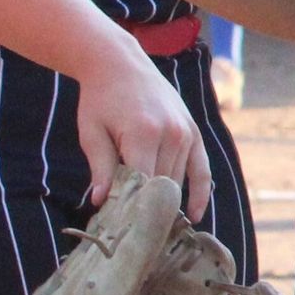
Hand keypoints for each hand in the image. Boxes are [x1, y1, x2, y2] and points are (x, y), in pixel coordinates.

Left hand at [76, 56, 210, 215]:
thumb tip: (102, 203)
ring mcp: (186, 133)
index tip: (120, 228)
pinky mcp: (193, 132)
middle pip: (162, 187)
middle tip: (131, 230)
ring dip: (166, 202)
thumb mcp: (91, 132)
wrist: (119, 63)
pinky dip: (199, 193)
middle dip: (146, 209)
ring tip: (152, 226)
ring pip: (178, 181)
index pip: (142, 186)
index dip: (131, 210)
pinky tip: (193, 215)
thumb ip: (100, 168)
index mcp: (142, 134)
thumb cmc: (100, 99)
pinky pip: (202, 169)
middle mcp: (171, 134)